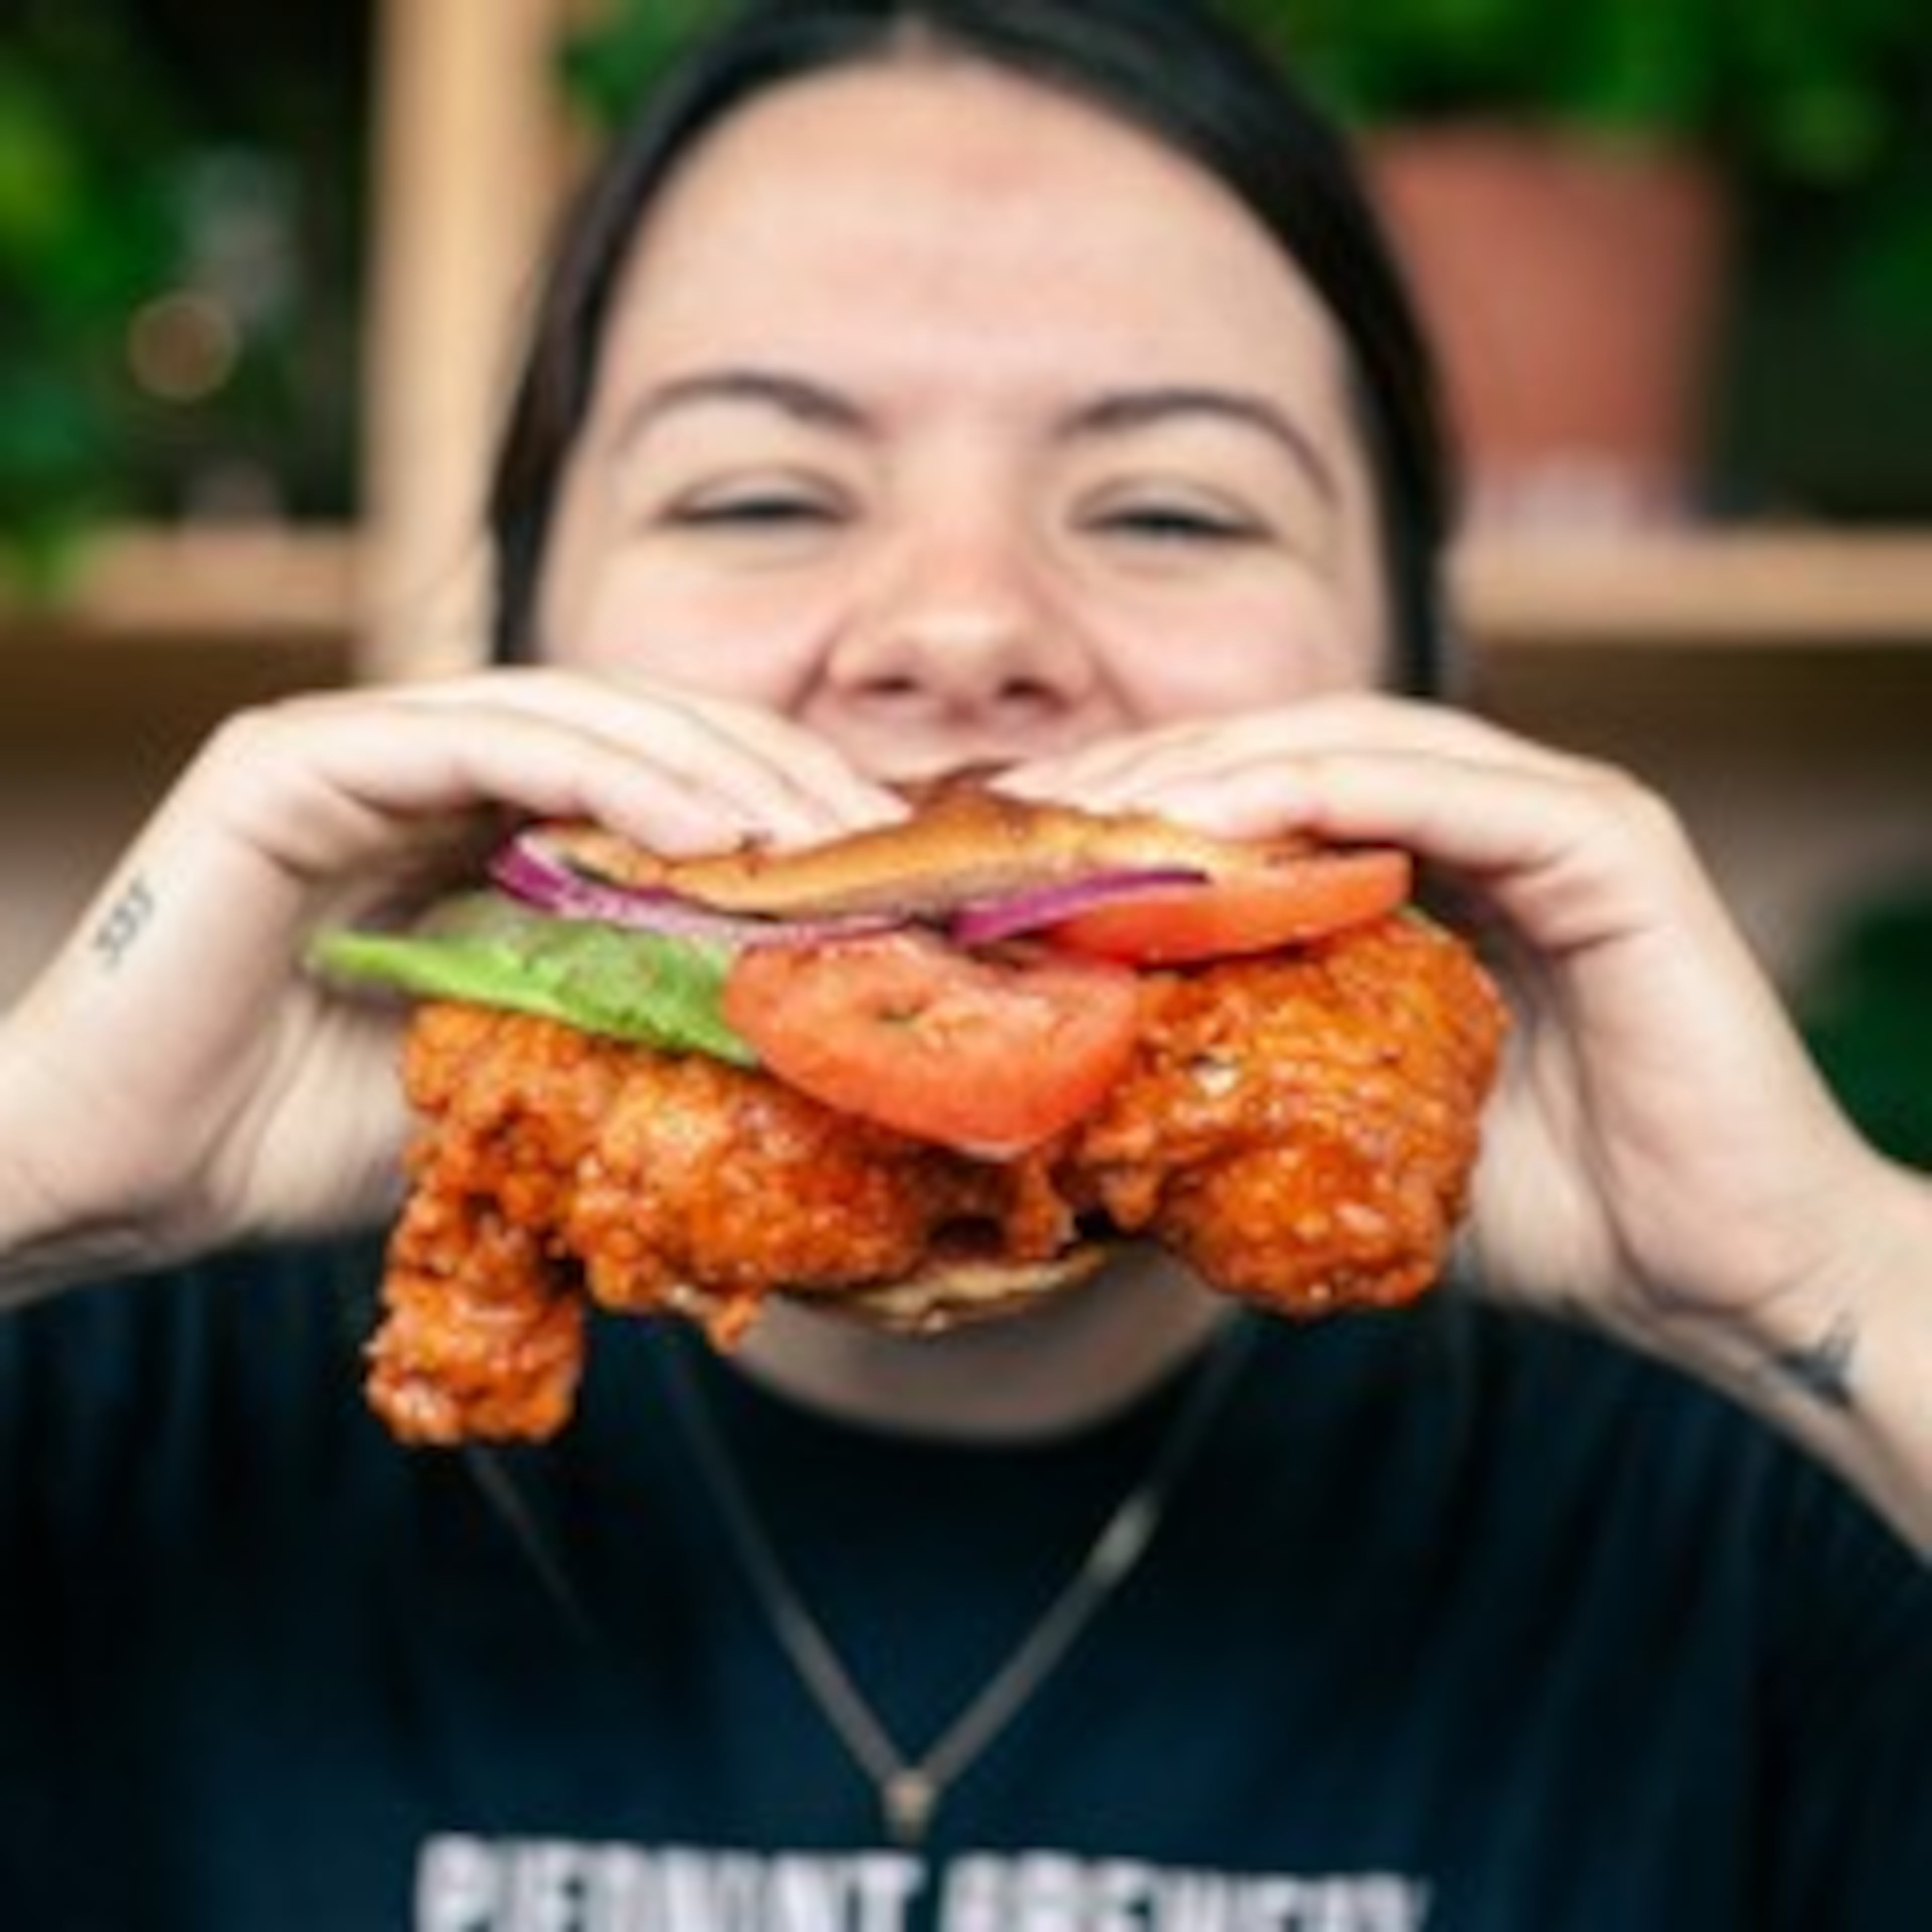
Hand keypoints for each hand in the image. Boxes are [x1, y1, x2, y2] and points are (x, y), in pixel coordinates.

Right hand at [0, 670, 898, 1291]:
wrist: (133, 1178)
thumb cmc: (310, 1138)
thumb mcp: (520, 1074)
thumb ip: (625, 1022)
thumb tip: (798, 1029)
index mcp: (484, 827)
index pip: (661, 781)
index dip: (780, 806)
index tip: (891, 867)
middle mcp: (431, 767)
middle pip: (645, 729)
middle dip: (776, 771)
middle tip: (888, 841)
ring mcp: (364, 749)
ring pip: (582, 713)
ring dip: (720, 766)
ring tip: (824, 836)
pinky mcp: (298, 761)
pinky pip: (486, 737)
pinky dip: (613, 775)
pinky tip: (715, 834)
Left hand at [1008, 694, 1894, 1344]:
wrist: (1718, 1282)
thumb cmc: (1550, 1212)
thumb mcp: (1362, 1136)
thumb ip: (1259, 1085)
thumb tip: (1098, 1103)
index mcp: (1433, 868)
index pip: (1259, 800)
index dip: (1132, 809)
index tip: (1009, 847)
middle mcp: (1489, 816)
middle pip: (1281, 751)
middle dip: (1141, 773)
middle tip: (1010, 811)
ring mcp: (1553, 815)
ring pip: (1344, 746)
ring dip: (1203, 772)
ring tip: (1085, 818)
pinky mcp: (1608, 843)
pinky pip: (1434, 788)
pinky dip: (1314, 795)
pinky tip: (1207, 828)